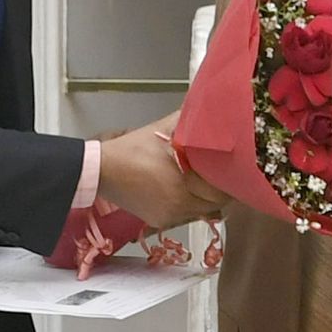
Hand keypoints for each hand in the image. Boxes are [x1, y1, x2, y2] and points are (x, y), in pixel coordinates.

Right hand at [94, 122, 219, 229]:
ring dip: (204, 199)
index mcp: (183, 187)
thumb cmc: (132, 149)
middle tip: (220, 174)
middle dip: (219, 190)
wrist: (101, 170)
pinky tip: (184, 189)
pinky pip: (184, 216)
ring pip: (200, 212)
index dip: (229, 181)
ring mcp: (168, 218)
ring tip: (203, 181)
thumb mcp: (162, 129)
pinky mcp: (158, 221)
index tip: (231, 169)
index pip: (221, 192)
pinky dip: (188, 205)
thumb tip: (210, 110)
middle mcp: (178, 208)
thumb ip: (188, 120)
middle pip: (214, 205)